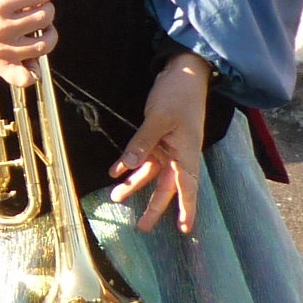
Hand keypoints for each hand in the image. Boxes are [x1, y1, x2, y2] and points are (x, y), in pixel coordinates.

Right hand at [0, 0, 55, 84]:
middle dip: (47, 8)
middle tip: (39, 7)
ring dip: (49, 34)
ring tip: (42, 29)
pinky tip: (31, 60)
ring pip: (43, 44)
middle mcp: (3, 27)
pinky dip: (33, 72)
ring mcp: (2, 49)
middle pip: (45, 16)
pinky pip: (24, 78)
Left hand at [111, 54, 211, 233]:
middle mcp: (178, 155)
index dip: (186, 209)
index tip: (184, 230)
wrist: (183, 72)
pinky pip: (142, 156)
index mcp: (187, 154)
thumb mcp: (159, 118)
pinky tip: (114, 171)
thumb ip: (142, 143)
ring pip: (150, 173)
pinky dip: (128, 163)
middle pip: (166, 187)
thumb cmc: (179, 95)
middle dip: (154, 207)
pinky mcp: (157, 137)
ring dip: (134, 185)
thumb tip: (128, 167)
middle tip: (141, 227)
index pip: (187, 188)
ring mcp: (167, 146)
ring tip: (116, 197)